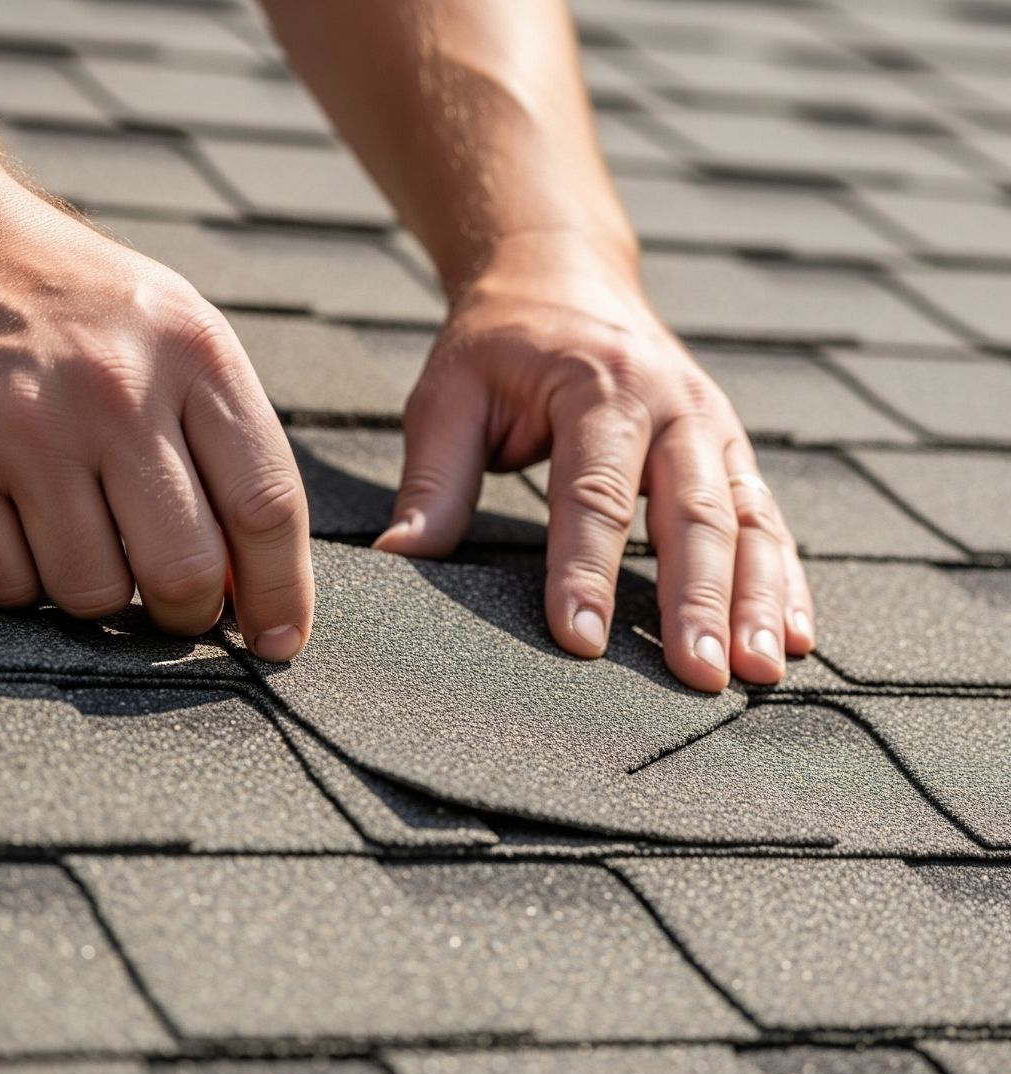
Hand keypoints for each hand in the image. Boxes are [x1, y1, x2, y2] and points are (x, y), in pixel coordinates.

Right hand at [0, 164, 311, 660]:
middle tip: (183, 608)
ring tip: (98, 545)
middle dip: (192, 614)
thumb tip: (249, 582)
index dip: (283, 592)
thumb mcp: (187, 344)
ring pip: (94, 593)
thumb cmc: (94, 312)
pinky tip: (31, 529)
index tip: (280, 640)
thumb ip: (230, 448)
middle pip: (186, 568)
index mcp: (197, 357)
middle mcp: (114, 391)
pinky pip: (7, 585)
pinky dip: (27, 583)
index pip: (267, 505)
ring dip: (106, 598)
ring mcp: (24, 428)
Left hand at [374, 233, 814, 690]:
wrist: (562, 275)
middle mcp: (671, 404)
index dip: (584, 570)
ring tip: (758, 670)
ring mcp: (712, 425)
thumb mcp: (450, 394)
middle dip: (697, 599)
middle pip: (692, 511)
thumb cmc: (500, 343)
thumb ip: (434, 478)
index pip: (592, 491)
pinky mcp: (730, 448)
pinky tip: (794, 634)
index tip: (580, 642)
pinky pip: (768, 515)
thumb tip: (400, 558)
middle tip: (698, 677)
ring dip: (757, 599)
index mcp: (597, 385)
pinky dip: (786, 577)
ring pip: (749, 519)